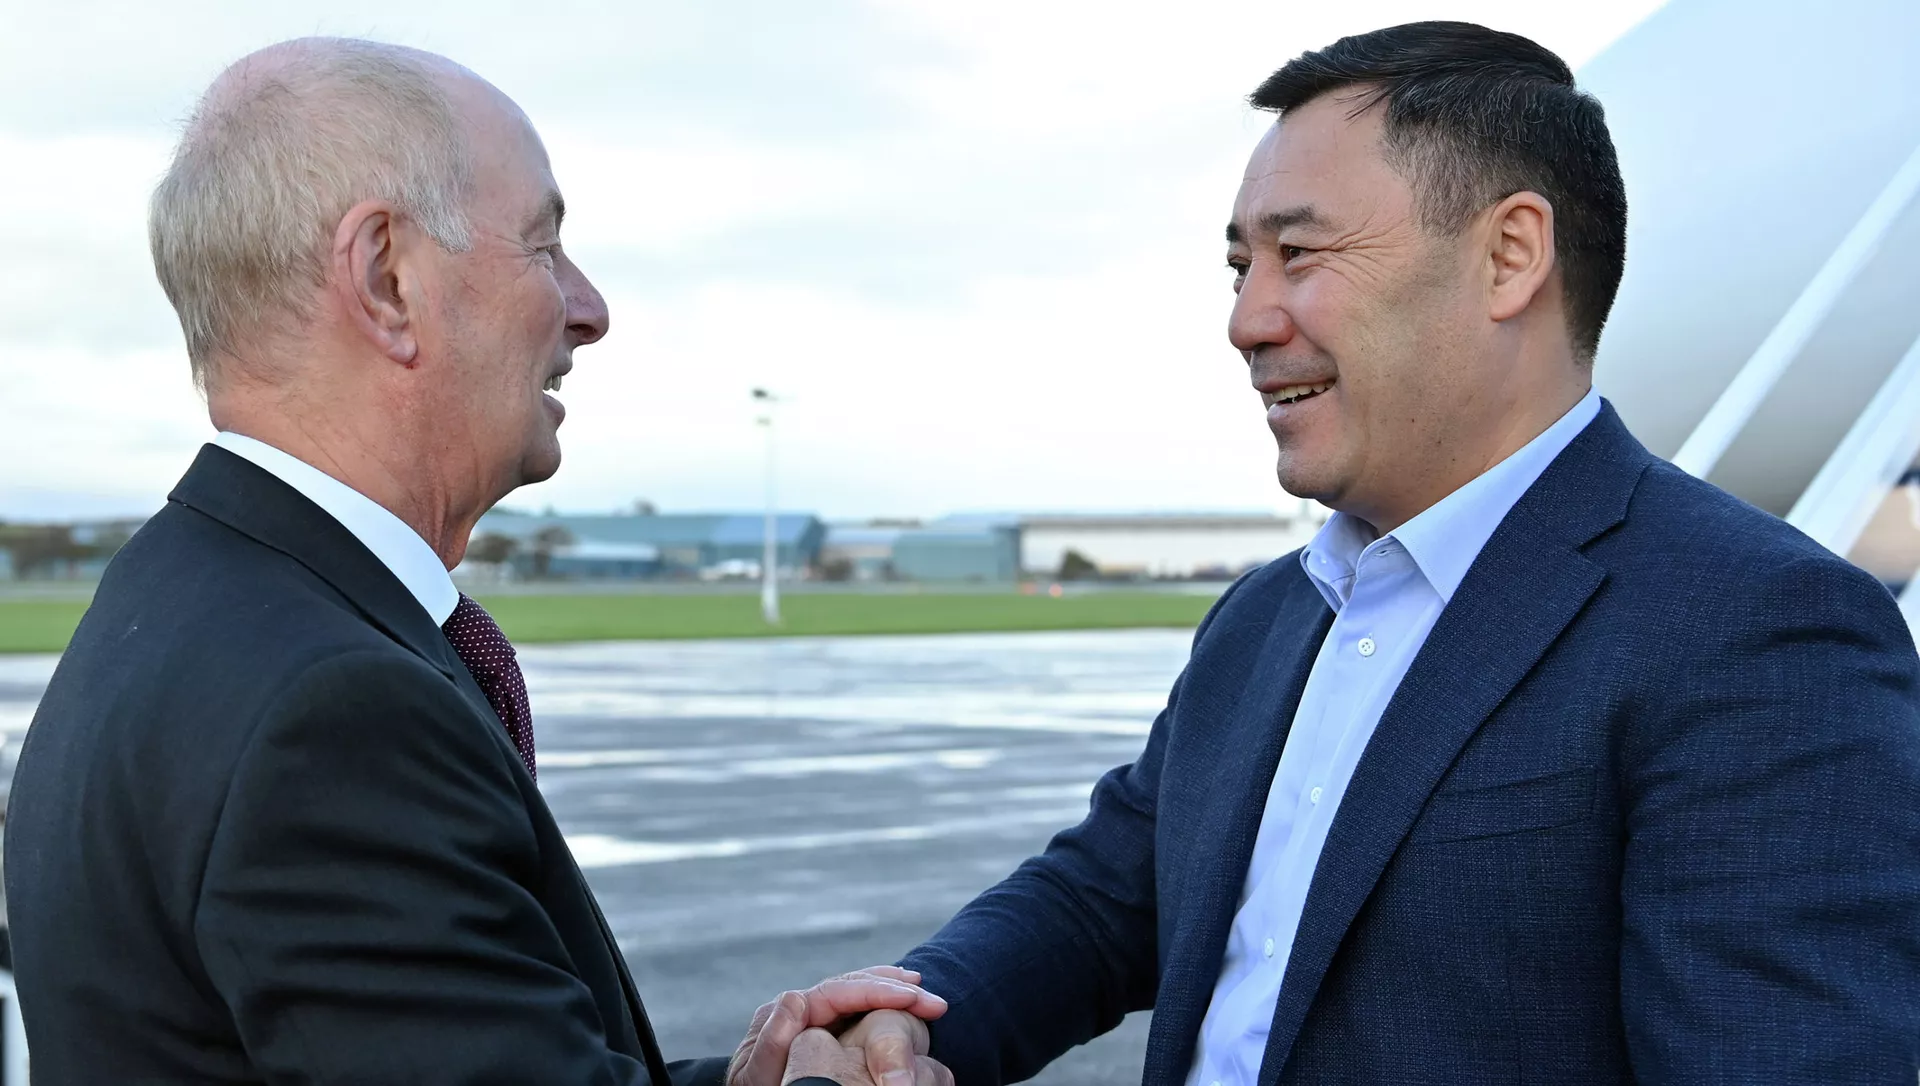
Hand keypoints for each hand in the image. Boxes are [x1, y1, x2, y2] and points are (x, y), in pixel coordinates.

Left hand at [728, 967, 946, 1085]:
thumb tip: (796, 996)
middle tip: (932, 998)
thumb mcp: (759, 1077)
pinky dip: (879, 1002)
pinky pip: (854, 1011)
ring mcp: (809, 1019)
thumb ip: (772, 1041)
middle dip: (893, 986)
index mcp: (783, 1014)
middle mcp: (797, 1008)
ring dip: (889, 987)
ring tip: (921, 989)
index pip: (837, 992)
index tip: (912, 994)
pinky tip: (901, 1003)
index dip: (877, 990)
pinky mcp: (819, 1031)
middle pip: (850, 986)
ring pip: (855, 993)